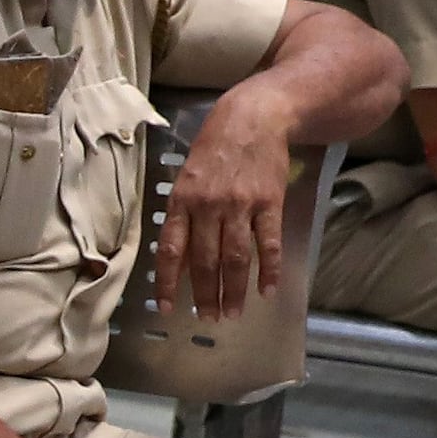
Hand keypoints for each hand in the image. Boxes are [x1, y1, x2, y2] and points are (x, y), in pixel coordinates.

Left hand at [158, 100, 297, 320]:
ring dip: (234, 291)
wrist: (253, 117)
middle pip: (205, 261)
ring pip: (235, 258)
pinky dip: (269, 270)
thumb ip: (184, 217)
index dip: (167, 282)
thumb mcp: (188, 178)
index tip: (167, 308)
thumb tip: (180, 259)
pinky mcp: (269, 202)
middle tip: (208, 319)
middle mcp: (208, 206)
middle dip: (205, 295)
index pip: (170, 250)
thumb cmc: (214, 149)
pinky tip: (268, 290)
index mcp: (182, 201)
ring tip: (233, 314)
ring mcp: (240, 205)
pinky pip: (269, 243)